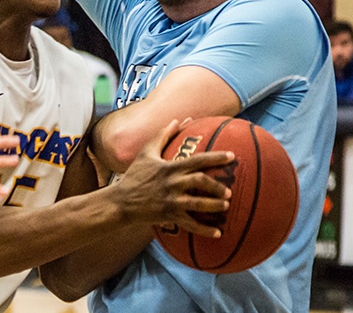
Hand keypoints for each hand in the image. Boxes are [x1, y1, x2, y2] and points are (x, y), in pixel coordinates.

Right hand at [108, 119, 232, 237]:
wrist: (120, 201)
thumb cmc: (135, 175)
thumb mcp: (146, 153)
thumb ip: (163, 135)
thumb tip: (178, 120)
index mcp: (170, 167)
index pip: (197, 160)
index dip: (216, 157)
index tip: (232, 156)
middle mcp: (172, 183)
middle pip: (200, 181)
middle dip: (217, 185)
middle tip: (229, 189)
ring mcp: (171, 201)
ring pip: (198, 204)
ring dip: (215, 205)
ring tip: (226, 206)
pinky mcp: (169, 216)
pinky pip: (191, 224)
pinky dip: (205, 230)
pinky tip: (218, 233)